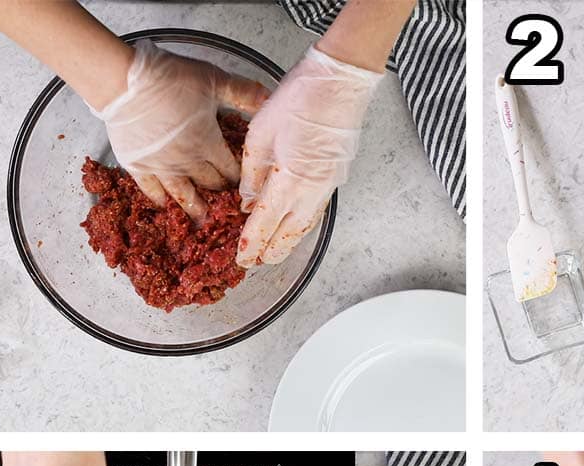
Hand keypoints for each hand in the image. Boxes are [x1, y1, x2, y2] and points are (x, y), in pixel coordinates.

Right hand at [95, 40, 269, 223]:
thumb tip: (269, 97)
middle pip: (210, 184)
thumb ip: (242, 92)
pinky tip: (166, 205)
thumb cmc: (169, 78)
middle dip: (221, 191)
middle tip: (226, 199)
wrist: (124, 82)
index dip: (239, 178)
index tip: (244, 184)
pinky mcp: (137, 167)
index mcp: (209, 143)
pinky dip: (161, 201)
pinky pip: (152, 192)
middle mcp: (188, 162)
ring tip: (203, 218)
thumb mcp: (212, 81)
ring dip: (196, 208)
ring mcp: (161, 168)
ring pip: (184, 196)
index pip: (231, 170)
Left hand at [236, 46, 381, 267]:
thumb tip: (247, 199)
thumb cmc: (302, 98)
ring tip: (275, 253)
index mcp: (289, 179)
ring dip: (289, 243)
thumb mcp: (261, 131)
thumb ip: (252, 171)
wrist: (341, 83)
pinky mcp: (336, 178)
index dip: (251, 244)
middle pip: (288, 234)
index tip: (242, 258)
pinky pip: (316, 213)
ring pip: (305, 227)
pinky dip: (303, 227)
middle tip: (256, 264)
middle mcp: (311, 190)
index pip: (265, 223)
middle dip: (271, 252)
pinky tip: (296, 227)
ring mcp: (327, 186)